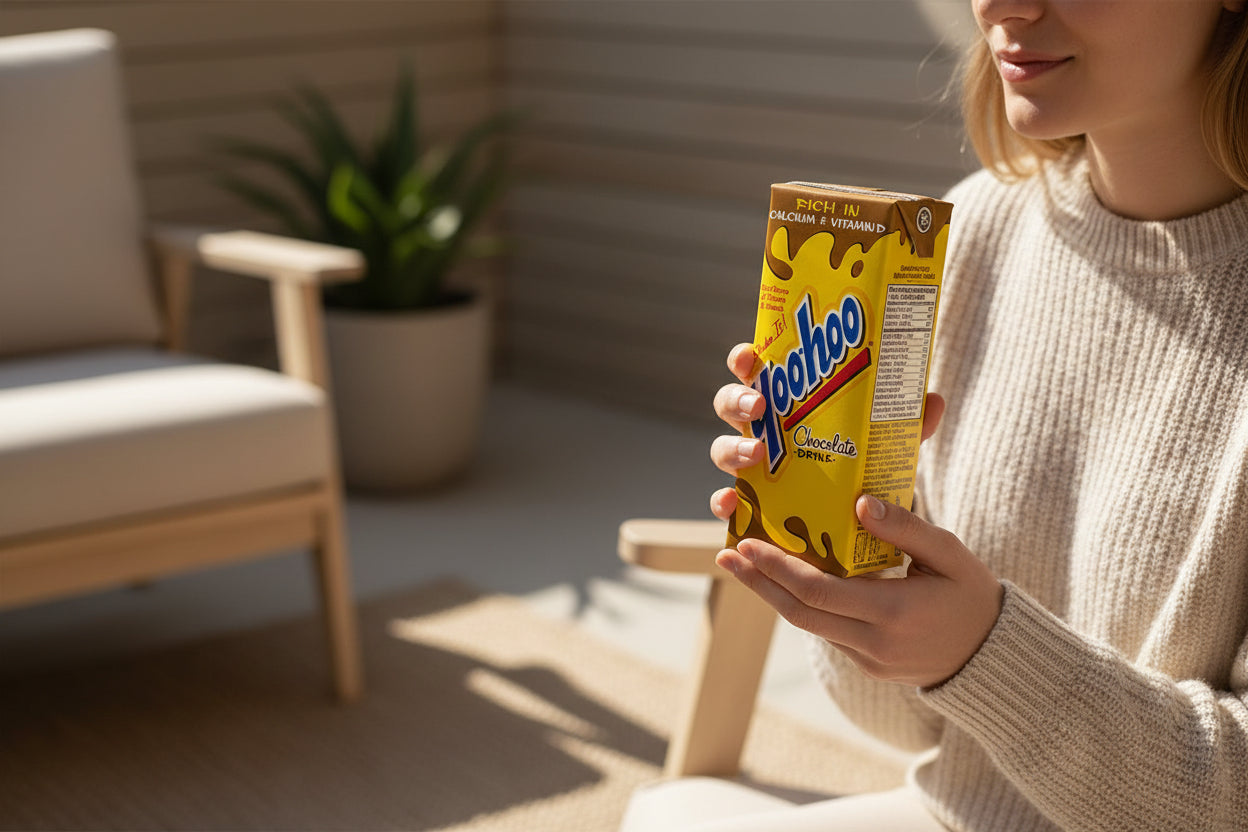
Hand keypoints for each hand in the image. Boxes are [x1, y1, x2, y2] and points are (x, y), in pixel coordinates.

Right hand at [708, 342, 945, 518]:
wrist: (858, 524)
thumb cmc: (861, 465)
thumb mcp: (884, 441)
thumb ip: (905, 422)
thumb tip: (933, 401)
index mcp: (785, 401)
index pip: (755, 369)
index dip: (744, 359)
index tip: (750, 358)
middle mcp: (760, 428)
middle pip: (729, 403)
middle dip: (737, 399)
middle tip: (760, 406)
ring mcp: (750, 466)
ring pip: (721, 450)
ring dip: (732, 449)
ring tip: (756, 455)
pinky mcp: (750, 504)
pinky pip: (725, 502)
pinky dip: (722, 503)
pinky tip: (732, 506)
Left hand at [716, 495, 1002, 687]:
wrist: (992, 656)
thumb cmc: (971, 594)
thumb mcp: (948, 553)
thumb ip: (906, 528)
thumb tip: (860, 502)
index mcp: (893, 611)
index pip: (818, 591)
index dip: (777, 568)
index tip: (747, 543)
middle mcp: (873, 641)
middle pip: (798, 612)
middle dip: (758, 581)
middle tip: (726, 551)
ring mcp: (866, 658)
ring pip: (806, 624)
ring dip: (772, 593)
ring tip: (743, 563)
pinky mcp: (865, 664)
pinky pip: (824, 630)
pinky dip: (800, 603)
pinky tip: (783, 579)